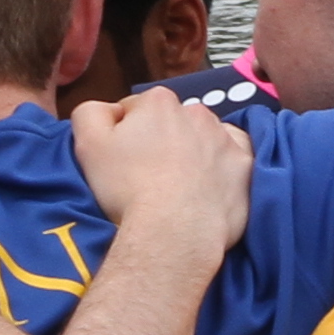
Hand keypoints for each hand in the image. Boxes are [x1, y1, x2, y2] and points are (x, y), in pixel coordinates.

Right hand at [66, 89, 255, 259]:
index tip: (123, 162)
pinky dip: (223, 167)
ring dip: (193, 153)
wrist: (173, 232)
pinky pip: (234, 157)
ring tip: (179, 187)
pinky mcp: (245, 165)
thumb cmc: (128, 189)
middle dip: (161, 141)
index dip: (124, 136)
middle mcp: (196, 111)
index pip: (135, 110)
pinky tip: (208, 186)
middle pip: (172, 123)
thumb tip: (108, 110)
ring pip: (204, 139)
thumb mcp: (88, 144)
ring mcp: (225, 137)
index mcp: (158, 102)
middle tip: (150, 177)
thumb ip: (90, 113)